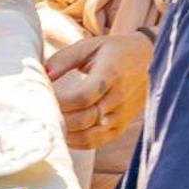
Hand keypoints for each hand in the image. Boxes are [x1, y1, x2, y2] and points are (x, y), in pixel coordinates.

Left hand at [48, 32, 152, 150]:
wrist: (149, 59)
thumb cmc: (113, 50)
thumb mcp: (89, 46)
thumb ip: (63, 59)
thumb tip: (42, 74)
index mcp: (110, 74)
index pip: (84, 96)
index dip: (61, 101)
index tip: (42, 97)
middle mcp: (119, 98)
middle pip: (85, 118)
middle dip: (59, 118)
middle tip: (39, 114)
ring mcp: (122, 115)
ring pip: (91, 135)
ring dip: (67, 134)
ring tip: (48, 126)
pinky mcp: (122, 125)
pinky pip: (99, 141)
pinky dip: (79, 142)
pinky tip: (63, 135)